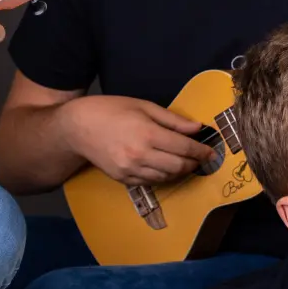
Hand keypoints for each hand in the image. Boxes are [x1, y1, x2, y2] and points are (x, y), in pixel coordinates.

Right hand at [60, 95, 217, 184]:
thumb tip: (197, 128)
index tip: (210, 152)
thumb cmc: (111, 110)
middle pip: (178, 166)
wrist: (77, 127)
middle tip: (199, 158)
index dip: (201, 151)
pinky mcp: (122, 179)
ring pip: (166, 178)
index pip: (184, 147)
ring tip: (184, 162)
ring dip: (179, 171)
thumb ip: (172, 120)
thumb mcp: (143, 106)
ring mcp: (130, 170)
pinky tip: (164, 168)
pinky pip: (150, 182)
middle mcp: (140, 155)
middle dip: (193, 163)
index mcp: (148, 134)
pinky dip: (162, 177)